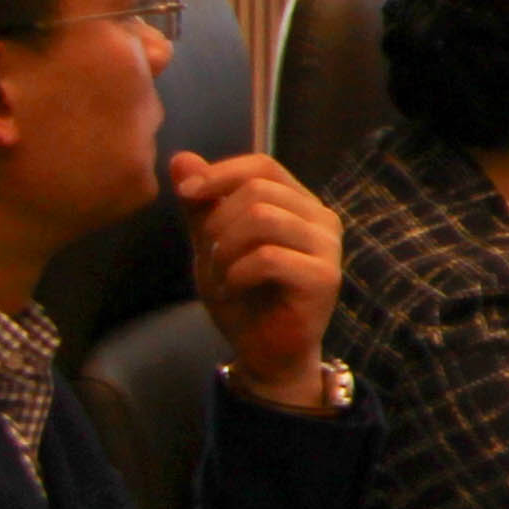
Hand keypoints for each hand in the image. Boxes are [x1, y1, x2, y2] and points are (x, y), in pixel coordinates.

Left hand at [173, 152, 343, 411]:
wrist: (263, 351)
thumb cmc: (243, 296)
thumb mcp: (212, 245)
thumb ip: (201, 205)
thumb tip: (181, 157)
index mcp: (298, 204)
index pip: (263, 166)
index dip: (221, 172)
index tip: (186, 194)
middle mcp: (321, 218)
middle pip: (259, 190)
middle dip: (218, 221)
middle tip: (211, 255)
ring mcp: (328, 248)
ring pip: (264, 218)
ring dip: (226, 248)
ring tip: (223, 274)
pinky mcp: (324, 278)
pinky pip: (268, 257)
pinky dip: (237, 273)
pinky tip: (234, 289)